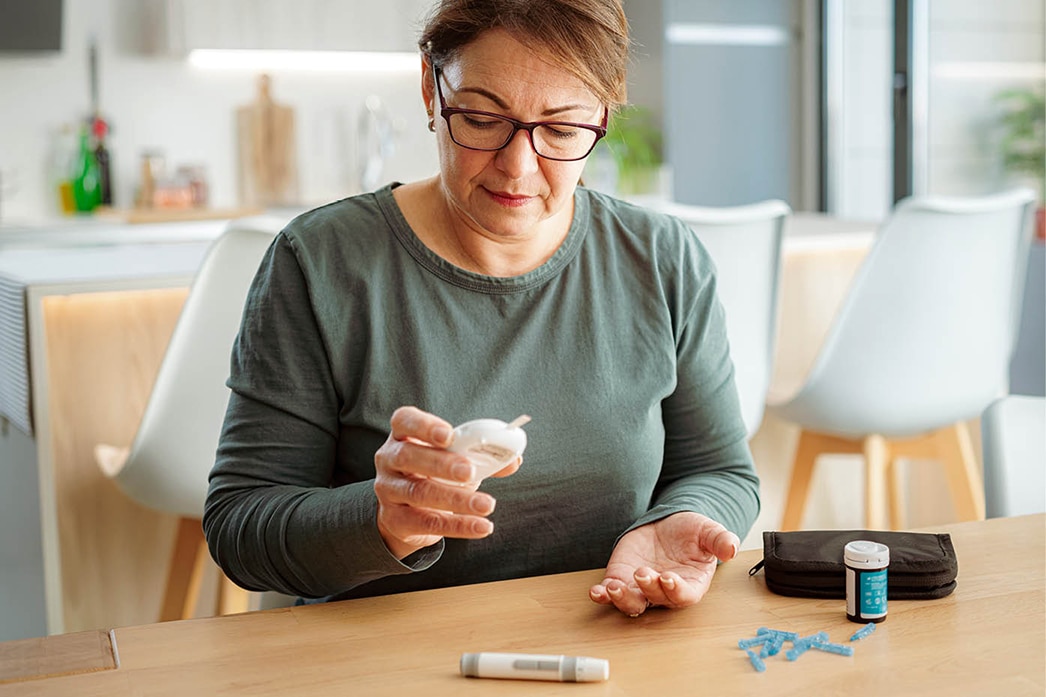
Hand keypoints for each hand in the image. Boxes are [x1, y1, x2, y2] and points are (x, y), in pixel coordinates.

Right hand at [373, 406, 520, 559]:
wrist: (408, 512)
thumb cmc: (435, 473)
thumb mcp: (456, 458)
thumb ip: (483, 456)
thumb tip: (514, 459)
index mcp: (403, 434)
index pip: (405, 420)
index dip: (425, 426)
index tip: (449, 434)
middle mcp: (389, 458)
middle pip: (408, 456)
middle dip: (442, 463)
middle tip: (470, 471)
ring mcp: (388, 490)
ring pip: (419, 492)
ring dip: (456, 499)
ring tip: (487, 504)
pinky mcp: (395, 519)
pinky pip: (427, 523)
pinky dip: (458, 525)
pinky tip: (482, 526)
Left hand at [589, 512, 738, 616]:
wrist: (667, 525)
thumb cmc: (691, 533)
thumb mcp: (708, 531)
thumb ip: (720, 540)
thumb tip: (731, 548)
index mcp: (690, 583)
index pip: (684, 595)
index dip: (676, 591)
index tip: (668, 579)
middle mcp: (664, 591)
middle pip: (656, 599)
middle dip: (648, 588)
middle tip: (643, 573)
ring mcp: (641, 587)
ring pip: (632, 603)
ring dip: (622, 599)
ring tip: (614, 587)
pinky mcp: (622, 578)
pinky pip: (611, 593)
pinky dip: (603, 595)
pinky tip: (596, 591)